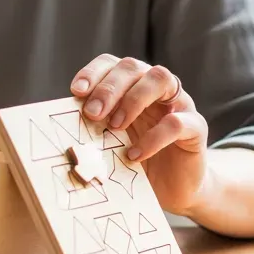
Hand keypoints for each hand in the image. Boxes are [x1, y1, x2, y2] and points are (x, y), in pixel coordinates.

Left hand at [69, 54, 208, 215]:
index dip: (93, 72)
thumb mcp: (109, 142)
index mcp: (131, 85)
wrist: (172, 189)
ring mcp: (179, 103)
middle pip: (134, 66)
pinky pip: (178, 121)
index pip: (112, 63)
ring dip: (133, 99)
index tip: (76, 91)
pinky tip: (135, 154)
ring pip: (161, 78)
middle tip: (93, 113)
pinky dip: (154, 136)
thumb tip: (57, 125)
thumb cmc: (134, 160)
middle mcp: (156, 88)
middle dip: (109, 87)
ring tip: (115, 126)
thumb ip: (92, 127)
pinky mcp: (196, 127)